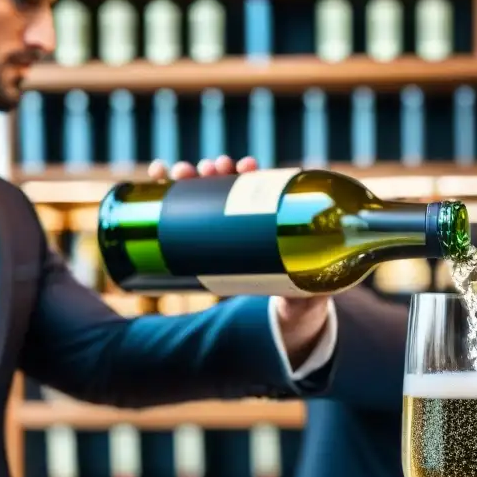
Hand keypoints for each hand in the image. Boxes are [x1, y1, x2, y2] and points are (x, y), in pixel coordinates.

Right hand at [147, 156, 331, 369]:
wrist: (285, 309)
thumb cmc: (302, 293)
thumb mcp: (306, 290)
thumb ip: (312, 289)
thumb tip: (318, 287)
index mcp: (275, 220)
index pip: (265, 189)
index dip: (252, 174)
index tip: (246, 168)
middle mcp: (249, 217)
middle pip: (231, 184)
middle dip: (217, 170)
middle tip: (209, 168)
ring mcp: (225, 225)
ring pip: (204, 191)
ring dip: (191, 174)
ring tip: (180, 171)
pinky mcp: (205, 236)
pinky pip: (184, 209)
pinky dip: (169, 188)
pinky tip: (158, 173)